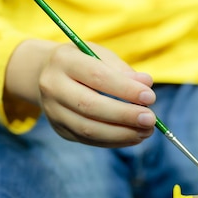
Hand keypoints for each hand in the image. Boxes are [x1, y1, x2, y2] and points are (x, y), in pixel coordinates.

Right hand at [5, 40, 156, 146]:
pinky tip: (134, 136)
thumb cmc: (84, 63)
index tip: (150, 97)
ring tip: (146, 131)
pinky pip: (90, 140)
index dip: (126, 89)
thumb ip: (123, 70)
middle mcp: (53, 87)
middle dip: (125, 115)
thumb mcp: (101, 56)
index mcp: (63, 61)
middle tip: (151, 119)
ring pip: (88, 129)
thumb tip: (146, 85)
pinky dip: (115, 141)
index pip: (97, 77)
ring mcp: (53, 111)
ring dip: (122, 133)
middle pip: (90, 106)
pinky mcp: (60, 129)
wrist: (46, 74)